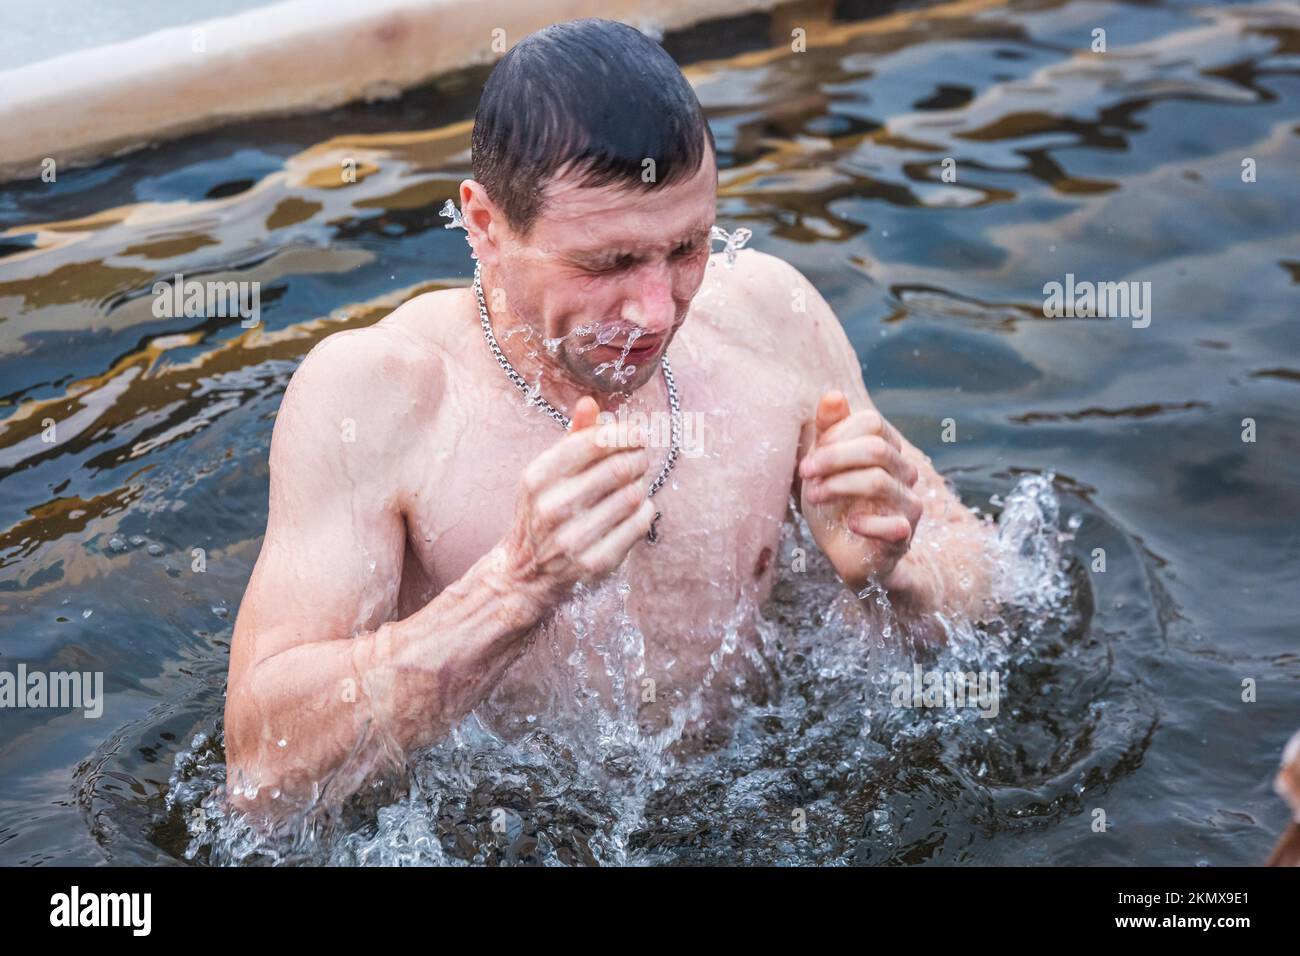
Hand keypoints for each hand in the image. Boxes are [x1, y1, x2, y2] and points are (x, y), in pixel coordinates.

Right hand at [495, 397, 654, 606]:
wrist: (525, 573)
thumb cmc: (542, 512)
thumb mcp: (545, 474)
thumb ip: (571, 439)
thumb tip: (590, 402)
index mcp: (537, 478)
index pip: (593, 442)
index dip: (623, 433)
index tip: (635, 433)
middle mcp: (553, 508)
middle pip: (619, 468)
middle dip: (639, 456)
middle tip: (642, 456)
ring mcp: (574, 538)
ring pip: (633, 495)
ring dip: (642, 483)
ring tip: (637, 482)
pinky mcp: (596, 562)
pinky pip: (639, 524)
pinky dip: (646, 510)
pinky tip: (637, 507)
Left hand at [799, 391, 922, 591]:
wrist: (847, 553)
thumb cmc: (835, 503)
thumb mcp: (824, 464)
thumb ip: (829, 430)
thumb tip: (834, 395)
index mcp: (887, 449)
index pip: (872, 422)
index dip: (837, 434)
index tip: (810, 455)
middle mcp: (904, 472)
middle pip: (876, 448)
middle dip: (833, 457)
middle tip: (805, 472)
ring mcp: (908, 505)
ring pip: (878, 481)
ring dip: (837, 487)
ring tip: (814, 497)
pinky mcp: (904, 537)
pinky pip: (895, 526)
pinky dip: (867, 523)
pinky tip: (850, 523)